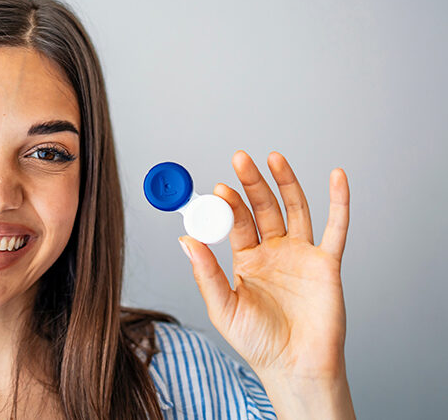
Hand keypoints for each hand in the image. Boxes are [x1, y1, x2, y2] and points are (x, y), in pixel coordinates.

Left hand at [179, 150, 353, 416]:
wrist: (294, 366)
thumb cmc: (258, 342)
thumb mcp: (223, 307)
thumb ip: (205, 273)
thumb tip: (184, 240)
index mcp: (247, 260)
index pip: (237, 222)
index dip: (228, 204)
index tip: (218, 188)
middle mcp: (273, 252)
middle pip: (263, 208)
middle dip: (252, 183)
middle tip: (240, 159)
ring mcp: (301, 255)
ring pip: (295, 209)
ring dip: (286, 182)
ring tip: (273, 157)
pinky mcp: (326, 263)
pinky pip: (336, 228)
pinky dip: (339, 201)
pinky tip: (336, 176)